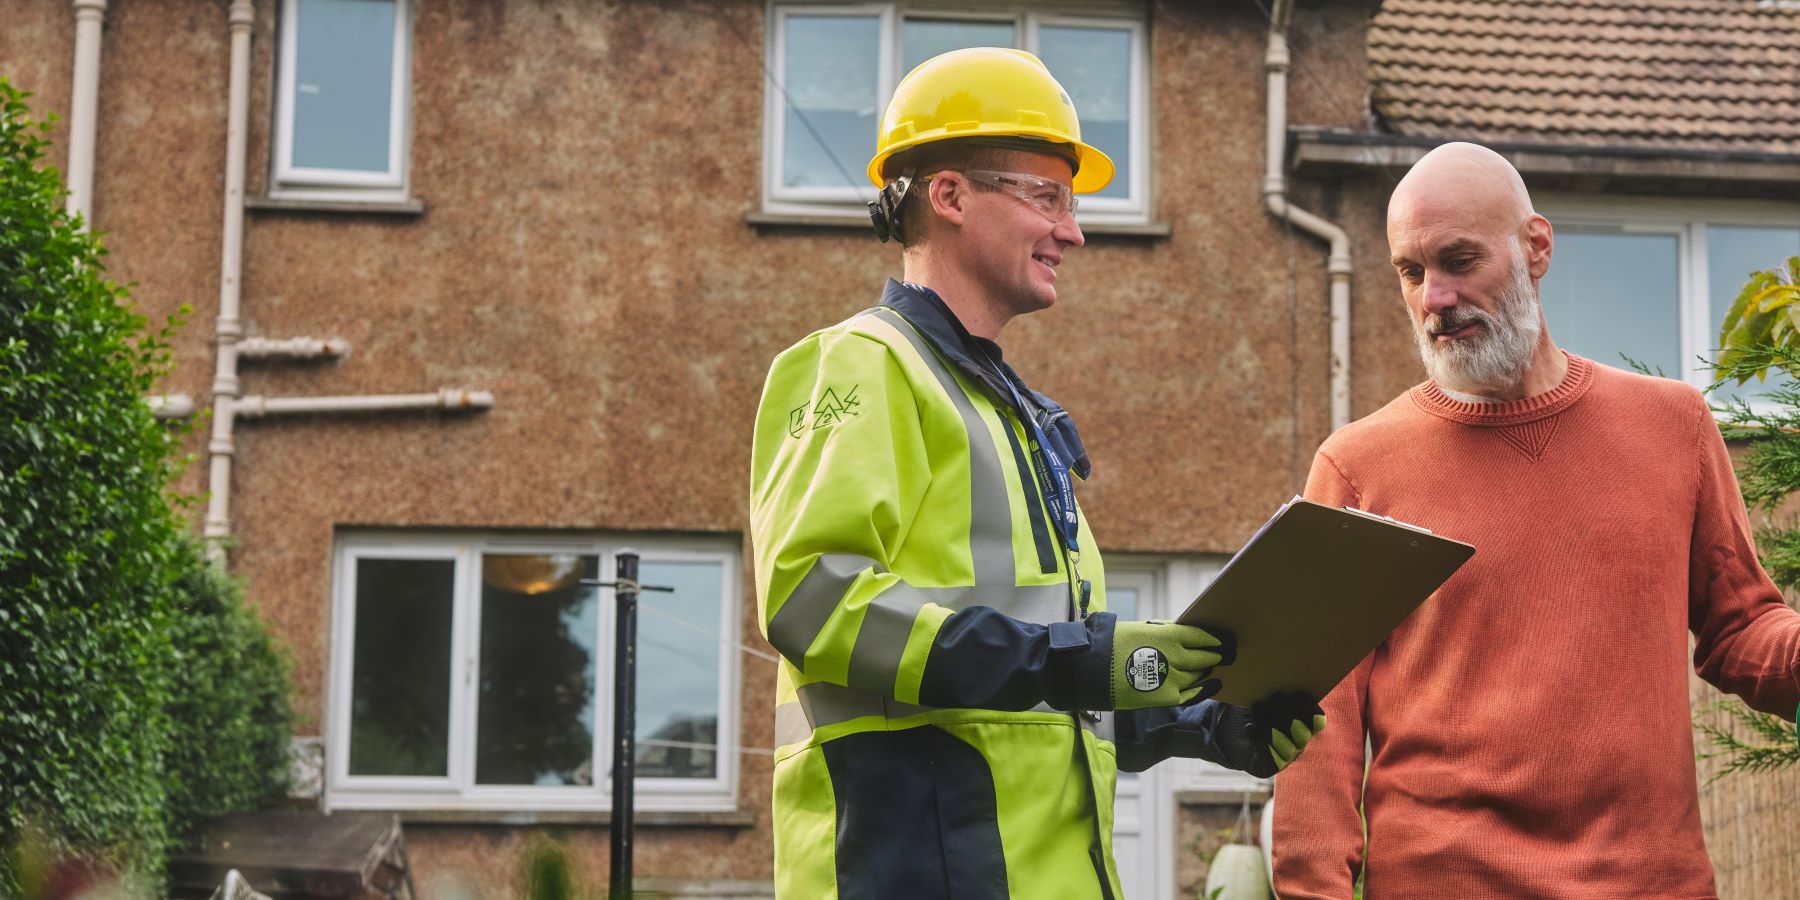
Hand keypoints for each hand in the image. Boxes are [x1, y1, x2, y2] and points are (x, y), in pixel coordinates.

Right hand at [1110, 620, 1233, 709]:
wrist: (1093, 668)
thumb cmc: (1115, 643)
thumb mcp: (1144, 628)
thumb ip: (1169, 631)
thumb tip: (1187, 633)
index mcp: (1171, 635)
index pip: (1206, 636)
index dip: (1220, 639)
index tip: (1228, 639)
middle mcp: (1178, 656)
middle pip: (1209, 656)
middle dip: (1221, 655)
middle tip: (1230, 654)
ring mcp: (1175, 678)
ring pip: (1201, 674)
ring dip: (1208, 669)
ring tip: (1212, 665)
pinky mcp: (1168, 697)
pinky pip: (1194, 694)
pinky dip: (1206, 689)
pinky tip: (1214, 683)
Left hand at [1212, 692, 1325, 777]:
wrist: (1231, 731)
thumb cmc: (1254, 709)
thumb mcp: (1265, 697)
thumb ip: (1277, 690)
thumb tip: (1284, 673)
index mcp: (1305, 726)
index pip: (1318, 722)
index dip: (1309, 709)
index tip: (1296, 693)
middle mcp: (1299, 744)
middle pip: (1302, 733)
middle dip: (1288, 714)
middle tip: (1273, 697)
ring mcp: (1286, 758)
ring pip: (1286, 746)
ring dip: (1271, 725)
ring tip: (1257, 708)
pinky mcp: (1269, 768)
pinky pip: (1270, 758)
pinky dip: (1260, 741)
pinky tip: (1250, 727)